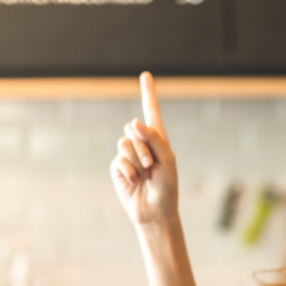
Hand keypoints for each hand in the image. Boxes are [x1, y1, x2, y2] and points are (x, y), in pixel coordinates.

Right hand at [110, 72, 178, 228]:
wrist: (155, 210)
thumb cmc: (167, 186)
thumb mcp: (167, 159)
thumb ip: (153, 138)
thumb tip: (134, 121)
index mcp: (158, 139)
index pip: (152, 111)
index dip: (148, 92)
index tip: (145, 75)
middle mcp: (142, 143)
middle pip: (133, 128)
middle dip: (143, 146)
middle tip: (152, 165)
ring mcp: (128, 155)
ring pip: (125, 143)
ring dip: (137, 160)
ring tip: (146, 174)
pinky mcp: (118, 167)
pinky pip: (119, 160)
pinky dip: (129, 171)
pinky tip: (136, 181)